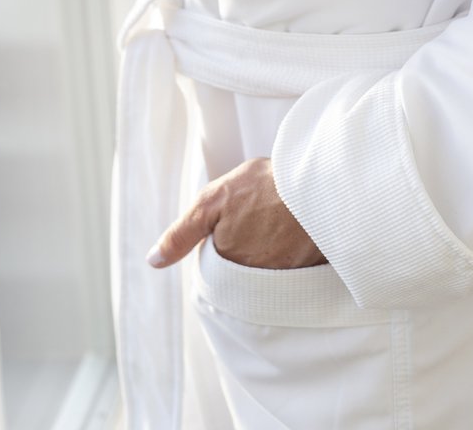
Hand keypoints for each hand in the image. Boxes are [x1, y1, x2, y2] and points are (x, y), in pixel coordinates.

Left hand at [147, 156, 325, 270]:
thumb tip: (153, 261)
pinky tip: (301, 232)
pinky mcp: (312, 276)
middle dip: (251, 246)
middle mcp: (257, 284)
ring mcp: (287, 281)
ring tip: (283, 221)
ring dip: (275, 250)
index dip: (226, 237)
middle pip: (245, 270)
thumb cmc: (265, 188)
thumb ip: (181, 233)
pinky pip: (298, 271)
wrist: (319, 187)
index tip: (239, 218)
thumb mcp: (212, 201)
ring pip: (271, 271)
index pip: (219, 264)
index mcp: (230, 266)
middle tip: (263, 217)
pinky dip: (298, 254)